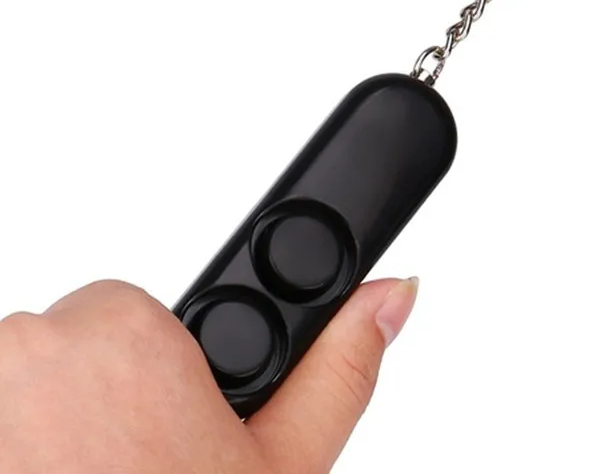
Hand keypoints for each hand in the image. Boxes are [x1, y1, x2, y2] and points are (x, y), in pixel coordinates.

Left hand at [0, 278, 417, 472]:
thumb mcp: (284, 468)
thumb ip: (340, 367)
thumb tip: (392, 293)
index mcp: (122, 337)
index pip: (128, 311)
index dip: (152, 373)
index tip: (158, 425)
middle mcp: (27, 352)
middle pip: (72, 347)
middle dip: (102, 399)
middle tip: (130, 467)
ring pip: (23, 387)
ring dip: (47, 430)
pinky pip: (0, 420)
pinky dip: (18, 448)